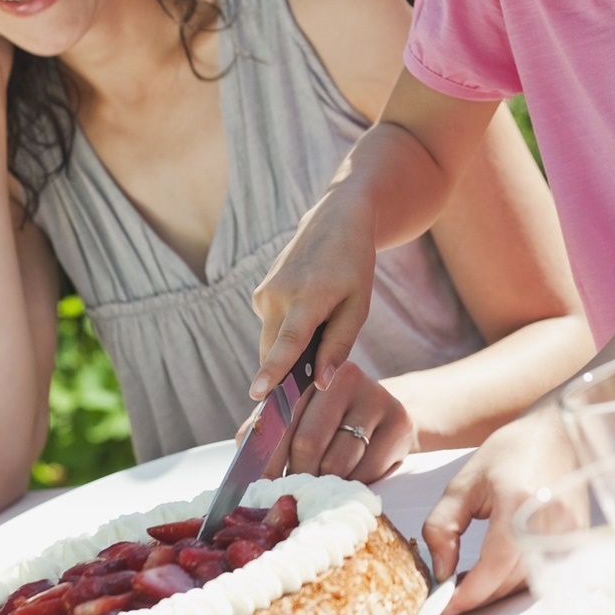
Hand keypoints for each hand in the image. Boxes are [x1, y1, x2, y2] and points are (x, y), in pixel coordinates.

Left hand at [245, 362, 413, 482]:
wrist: (384, 418)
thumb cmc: (331, 421)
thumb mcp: (299, 417)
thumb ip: (267, 429)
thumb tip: (244, 450)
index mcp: (311, 373)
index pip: (281, 420)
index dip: (268, 458)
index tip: (261, 485)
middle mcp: (346, 377)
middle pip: (308, 444)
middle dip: (297, 475)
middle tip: (294, 490)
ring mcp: (375, 397)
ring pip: (336, 463)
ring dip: (325, 483)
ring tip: (324, 481)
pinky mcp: (398, 422)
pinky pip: (366, 472)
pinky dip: (353, 484)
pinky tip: (352, 476)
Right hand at [249, 198, 376, 398]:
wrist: (335, 221)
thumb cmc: (353, 265)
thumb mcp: (358, 306)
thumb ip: (338, 346)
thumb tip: (321, 383)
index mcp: (309, 297)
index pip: (288, 342)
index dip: (273, 371)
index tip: (256, 393)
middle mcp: (278, 295)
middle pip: (274, 351)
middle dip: (287, 371)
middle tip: (316, 371)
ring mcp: (264, 293)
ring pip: (270, 342)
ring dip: (289, 348)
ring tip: (320, 322)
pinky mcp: (259, 294)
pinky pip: (271, 328)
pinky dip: (286, 331)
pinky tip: (307, 308)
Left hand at [423, 407, 576, 614]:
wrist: (553, 432)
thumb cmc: (510, 451)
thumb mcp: (463, 484)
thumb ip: (443, 528)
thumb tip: (441, 571)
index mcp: (519, 503)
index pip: (493, 567)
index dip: (468, 594)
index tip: (443, 605)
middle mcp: (550, 522)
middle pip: (510, 582)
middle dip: (477, 595)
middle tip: (448, 594)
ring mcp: (569, 533)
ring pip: (525, 583)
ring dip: (495, 590)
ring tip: (467, 581)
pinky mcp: (576, 539)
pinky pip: (540, 573)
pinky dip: (514, 579)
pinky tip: (493, 571)